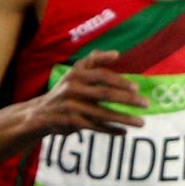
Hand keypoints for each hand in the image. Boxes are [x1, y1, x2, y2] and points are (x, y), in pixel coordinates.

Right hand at [29, 50, 143, 136]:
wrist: (39, 113)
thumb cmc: (64, 90)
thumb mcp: (74, 73)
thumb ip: (93, 61)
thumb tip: (116, 53)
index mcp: (75, 74)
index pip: (101, 76)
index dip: (119, 81)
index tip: (136, 88)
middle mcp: (72, 89)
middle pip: (104, 94)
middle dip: (127, 100)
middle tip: (145, 104)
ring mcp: (71, 107)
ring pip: (103, 114)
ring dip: (124, 119)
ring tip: (141, 123)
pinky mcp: (71, 122)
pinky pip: (96, 127)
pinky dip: (111, 130)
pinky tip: (123, 132)